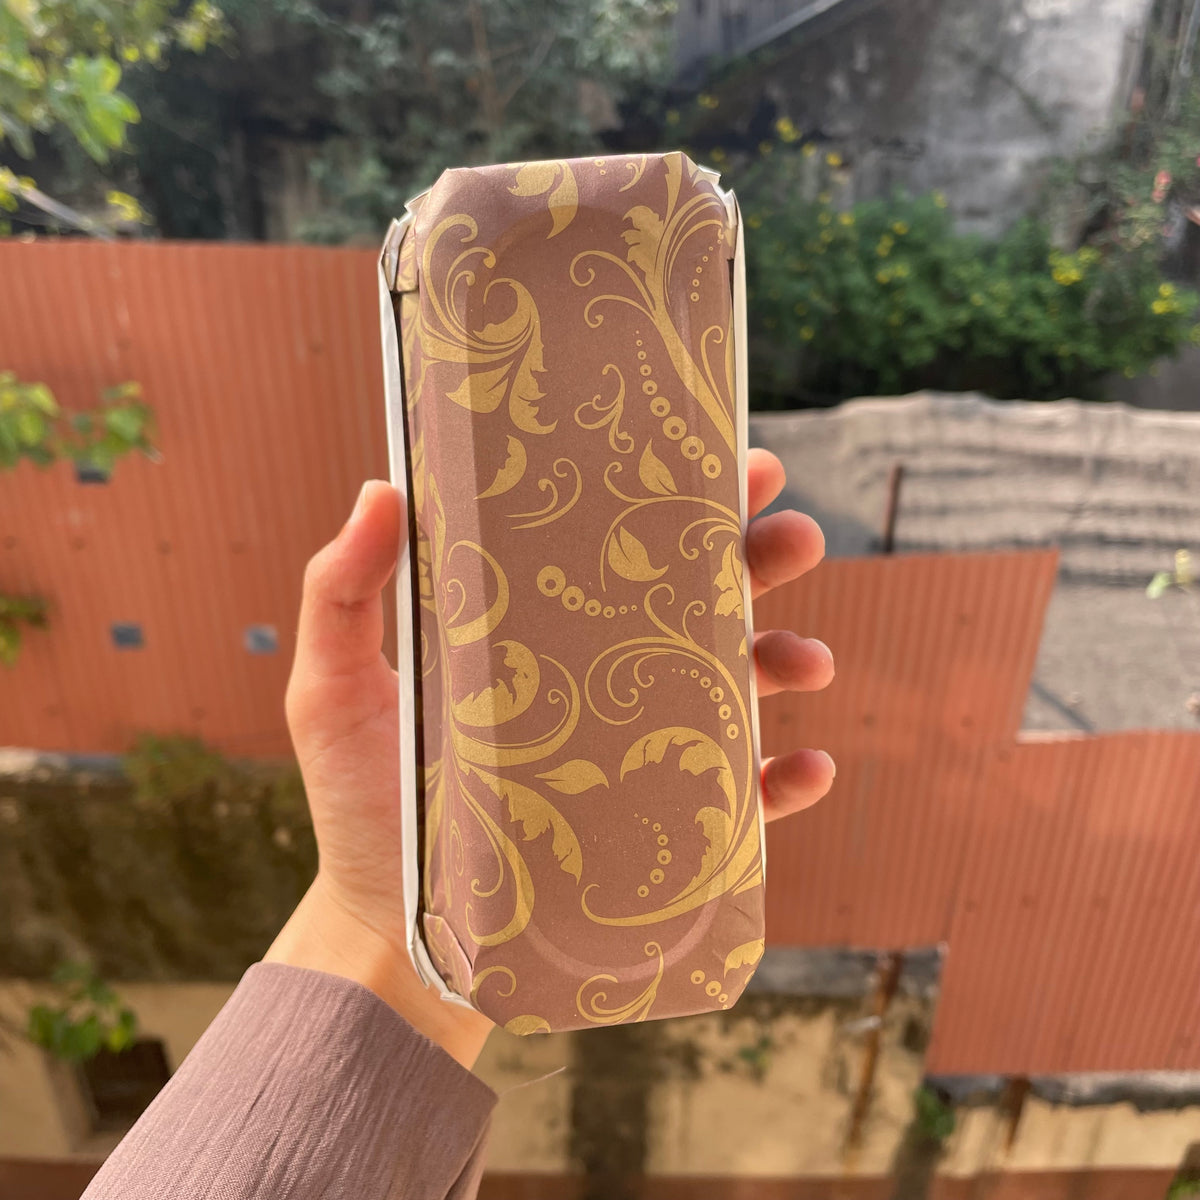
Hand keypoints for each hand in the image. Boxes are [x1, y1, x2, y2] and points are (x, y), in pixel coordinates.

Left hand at [266, 450, 833, 1068]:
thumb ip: (343, 591)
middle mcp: (602, 674)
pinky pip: (743, 797)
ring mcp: (638, 748)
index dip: (674, 494)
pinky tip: (802, 766)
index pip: (616, 542)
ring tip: (807, 658)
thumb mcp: (333, 690)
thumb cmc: (362, 800)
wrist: (393, 927)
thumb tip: (382, 486)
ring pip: (738, 685)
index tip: (722, 454)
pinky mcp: (660, 827)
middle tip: (792, 537)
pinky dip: (786, 780)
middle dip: (760, 558)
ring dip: (789, 657)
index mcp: (542, 626)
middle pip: (700, 598)